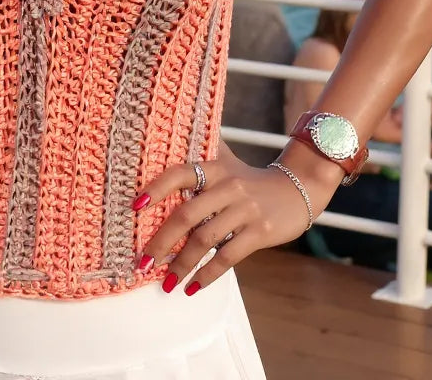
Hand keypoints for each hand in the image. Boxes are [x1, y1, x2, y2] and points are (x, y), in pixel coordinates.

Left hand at [133, 154, 317, 295]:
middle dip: (161, 241)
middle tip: (143, 261)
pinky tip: (193, 287)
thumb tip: (161, 145)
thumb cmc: (250, 179)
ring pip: (204, 240)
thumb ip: (200, 153)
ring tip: (166, 282)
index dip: (156, 189)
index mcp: (215, 168)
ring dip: (181, 264)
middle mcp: (228, 186)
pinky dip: (207, 274)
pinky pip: (227, 257)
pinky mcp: (259, 232)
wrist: (297, 188)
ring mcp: (245, 209)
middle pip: (187, 214)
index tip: (134, 207)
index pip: (179, 174)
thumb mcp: (227, 160)